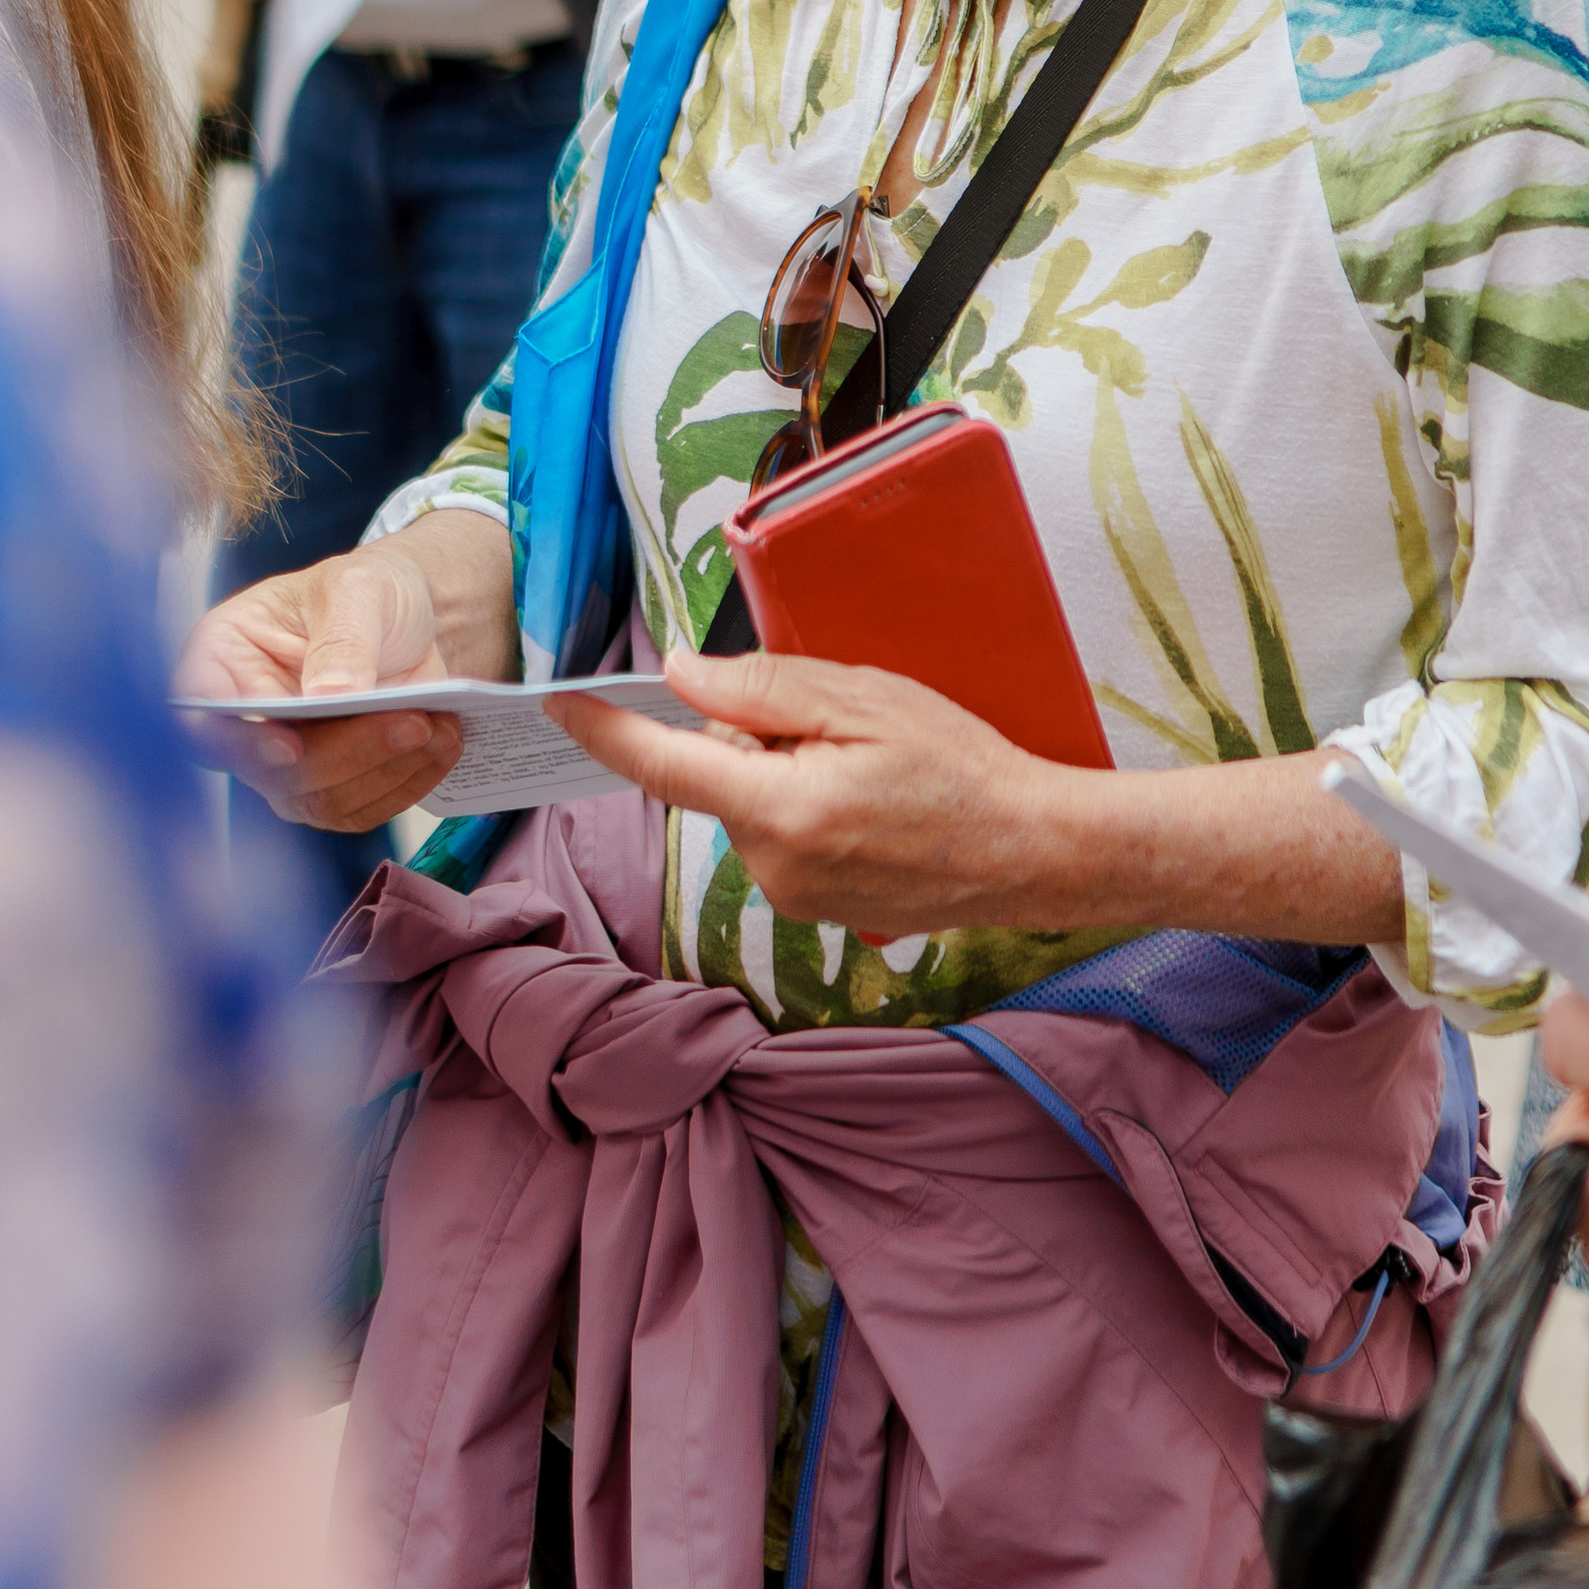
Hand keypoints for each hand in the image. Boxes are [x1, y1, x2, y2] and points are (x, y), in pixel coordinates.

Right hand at [173, 545, 463, 831]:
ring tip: (437, 728)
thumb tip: (327, 695)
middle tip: (411, 722)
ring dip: (384, 770)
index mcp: (224, 655)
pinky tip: (443, 744)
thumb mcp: (358, 587)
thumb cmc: (368, 589)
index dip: (236, 738)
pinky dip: (406, 783)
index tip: (286, 746)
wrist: (410, 614)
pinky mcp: (331, 784)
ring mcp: (285, 760)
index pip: (202, 713)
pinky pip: (360, 809)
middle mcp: (244, 718)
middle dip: (346, 751)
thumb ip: (342, 638)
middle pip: (271, 768)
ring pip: (319, 798)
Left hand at [550, 643, 1064, 935]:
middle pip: (719, 777)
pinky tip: (871, 803)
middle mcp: (773, 867)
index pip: (665, 765)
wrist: (1029, 850)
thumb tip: (682, 677)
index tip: (559, 705)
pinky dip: (807, 809)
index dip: (606, 732)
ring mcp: (792, 899)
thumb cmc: (959, 765)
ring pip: (751, 806)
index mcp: (781, 810)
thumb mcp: (864, 698)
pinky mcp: (814, 911)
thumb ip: (763, 689)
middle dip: (754, 737)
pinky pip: (781, 838)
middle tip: (838, 722)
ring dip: (785, 774)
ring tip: (868, 767)